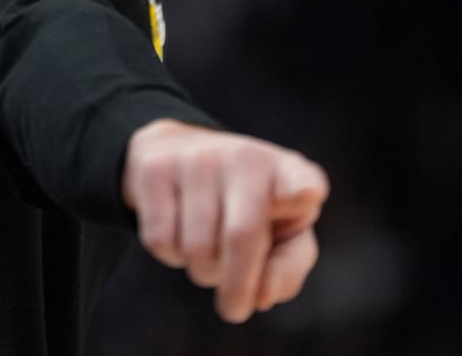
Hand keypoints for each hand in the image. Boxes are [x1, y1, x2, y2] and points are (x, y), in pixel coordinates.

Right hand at [121, 119, 328, 323]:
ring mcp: (197, 157)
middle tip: (235, 310)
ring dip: (201, 268)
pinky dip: (171, 255)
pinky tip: (180, 232)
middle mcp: (245, 157)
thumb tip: (261, 297)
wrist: (181, 152)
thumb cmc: (246, 208)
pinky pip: (161, 240)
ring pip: (196, 247)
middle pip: (241, 236)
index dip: (303, 190)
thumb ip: (286, 268)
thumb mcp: (280, 231)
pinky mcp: (156, 167)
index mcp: (287, 173)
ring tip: (208, 248)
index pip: (301, 178)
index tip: (305, 196)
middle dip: (237, 286)